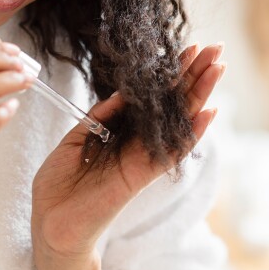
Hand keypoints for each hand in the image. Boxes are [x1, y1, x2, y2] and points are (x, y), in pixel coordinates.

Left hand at [30, 43, 225, 264]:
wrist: (50, 221)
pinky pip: (172, 151)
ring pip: (179, 121)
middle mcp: (138, 142)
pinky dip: (192, 133)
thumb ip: (101, 116)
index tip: (189, 49)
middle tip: (216, 48)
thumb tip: (123, 93)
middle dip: (194, 75)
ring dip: (200, 94)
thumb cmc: (59, 184)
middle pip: (173, 103)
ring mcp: (143, 158)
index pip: (152, 96)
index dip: (170, 73)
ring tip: (218, 67)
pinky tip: (209, 112)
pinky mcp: (142, 175)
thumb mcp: (76, 138)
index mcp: (121, 130)